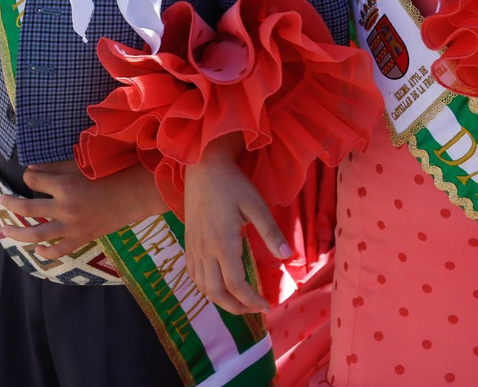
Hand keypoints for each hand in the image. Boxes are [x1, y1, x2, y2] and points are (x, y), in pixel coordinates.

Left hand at [0, 160, 165, 257]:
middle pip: (28, 207)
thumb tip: (31, 169)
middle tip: (0, 201)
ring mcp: (72, 226)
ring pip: (37, 233)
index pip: (34, 180)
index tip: (30, 175)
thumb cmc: (109, 174)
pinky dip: (45, 252)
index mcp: (65, 185)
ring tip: (4, 230)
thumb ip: (55, 168)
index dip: (29, 175)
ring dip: (18, 232)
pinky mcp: (81, 238)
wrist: (133, 194)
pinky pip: (59, 250)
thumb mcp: (81, 165)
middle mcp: (64, 208)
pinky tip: (36, 250)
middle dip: (11, 203)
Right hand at [183, 133, 291, 314]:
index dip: (252, 301)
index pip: (236, 285)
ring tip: (239, 301)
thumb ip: (270, 232)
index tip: (267, 305)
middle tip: (254, 309)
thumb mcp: (256, 205)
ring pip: (203, 287)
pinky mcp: (189, 242)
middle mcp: (205, 250)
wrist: (203, 167)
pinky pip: (193, 274)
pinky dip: (205, 287)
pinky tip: (217, 284)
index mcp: (223, 244)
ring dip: (221, 300)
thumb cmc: (233, 184)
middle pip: (216, 293)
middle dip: (236, 308)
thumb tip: (288, 256)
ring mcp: (194, 247)